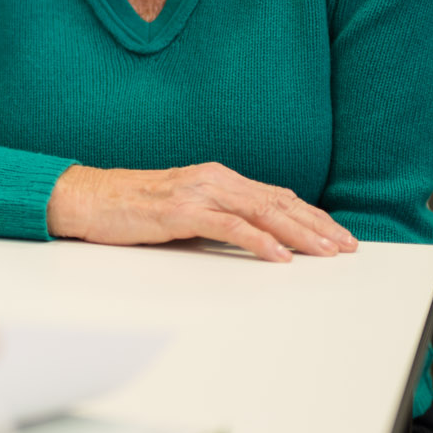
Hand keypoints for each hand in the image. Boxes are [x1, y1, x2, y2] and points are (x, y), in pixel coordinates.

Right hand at [46, 162, 359, 262]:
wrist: (85, 198)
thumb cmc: (130, 208)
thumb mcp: (183, 209)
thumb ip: (216, 217)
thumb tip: (253, 238)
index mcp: (216, 177)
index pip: (276, 195)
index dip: (311, 215)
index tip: (338, 234)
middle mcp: (213, 178)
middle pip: (278, 202)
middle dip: (317, 226)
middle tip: (347, 247)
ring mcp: (197, 192)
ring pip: (262, 212)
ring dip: (299, 233)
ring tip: (326, 252)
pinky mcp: (180, 211)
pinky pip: (228, 226)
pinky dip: (258, 240)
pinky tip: (280, 255)